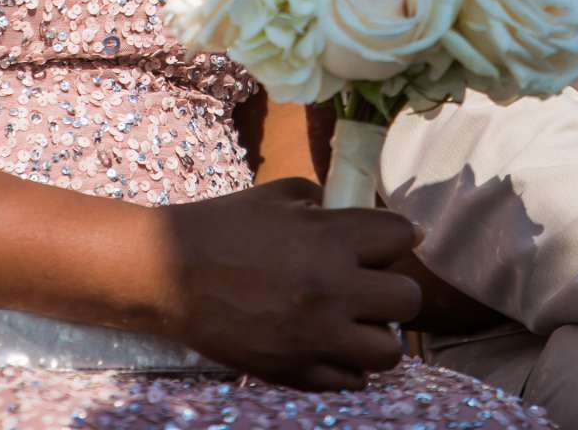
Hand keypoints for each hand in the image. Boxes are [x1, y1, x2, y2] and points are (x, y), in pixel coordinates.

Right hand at [155, 179, 422, 390]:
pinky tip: (330, 347)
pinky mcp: (296, 370)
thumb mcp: (276, 196)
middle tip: (370, 285)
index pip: (403, 236)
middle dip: (392, 288)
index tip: (383, 241)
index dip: (396, 236)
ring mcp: (316, 336)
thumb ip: (322, 201)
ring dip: (377, 334)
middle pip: (407, 298)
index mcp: (330, 238)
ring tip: (355, 323)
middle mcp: (333, 289)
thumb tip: (354, 214)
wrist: (170, 273)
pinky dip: (347, 365)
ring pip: (389, 352)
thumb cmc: (222, 226)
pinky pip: (351, 381)